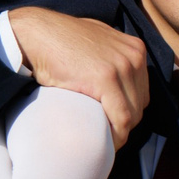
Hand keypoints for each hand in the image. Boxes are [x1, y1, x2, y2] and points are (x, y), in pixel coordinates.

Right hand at [6, 8, 151, 147]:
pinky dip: (116, 136)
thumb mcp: (97, 41)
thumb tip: (115, 78)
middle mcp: (134, 56)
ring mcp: (122, 66)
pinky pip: (121, 118)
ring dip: (120, 132)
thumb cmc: (61, 41)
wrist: (37, 34)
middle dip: (124, 123)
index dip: (128, 112)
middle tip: (105, 136)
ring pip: (132, 114)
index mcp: (135, 49)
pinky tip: (106, 144)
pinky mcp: (106, 78)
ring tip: (103, 142)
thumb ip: (111, 55)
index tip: (111, 125)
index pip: (142, 92)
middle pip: (139, 105)